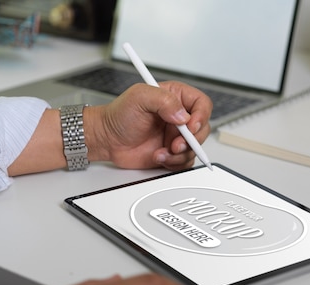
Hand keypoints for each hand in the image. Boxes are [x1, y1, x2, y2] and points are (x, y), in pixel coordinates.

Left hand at [89, 82, 212, 170]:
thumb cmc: (118, 116)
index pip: (202, 104)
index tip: (190, 127)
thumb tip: (182, 115)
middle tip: (174, 144)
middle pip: (202, 129)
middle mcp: (178, 116)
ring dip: (179, 154)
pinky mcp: (172, 152)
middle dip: (190, 140)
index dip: (201, 116)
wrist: (107, 140)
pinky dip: (174, 163)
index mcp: (175, 97)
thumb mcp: (139, 97)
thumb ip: (164, 100)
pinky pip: (186, 161)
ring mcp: (176, 136)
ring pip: (195, 148)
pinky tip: (158, 157)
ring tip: (161, 151)